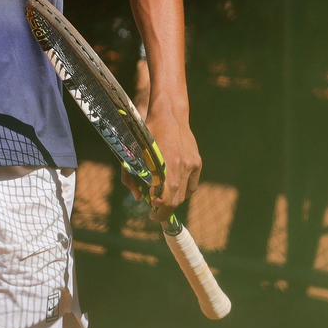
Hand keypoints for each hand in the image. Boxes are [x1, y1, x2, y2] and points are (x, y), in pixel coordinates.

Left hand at [142, 102, 201, 221]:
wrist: (168, 113)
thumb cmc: (145, 131)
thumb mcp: (132, 152)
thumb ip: (130, 176)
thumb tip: (138, 198)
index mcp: (167, 165)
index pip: (167, 199)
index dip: (160, 210)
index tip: (151, 213)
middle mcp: (182, 166)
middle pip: (177, 200)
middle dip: (166, 209)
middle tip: (155, 212)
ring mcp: (192, 164)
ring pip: (186, 194)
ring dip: (175, 201)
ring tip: (163, 201)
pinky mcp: (197, 161)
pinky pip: (192, 184)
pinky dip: (184, 191)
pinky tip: (175, 191)